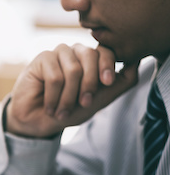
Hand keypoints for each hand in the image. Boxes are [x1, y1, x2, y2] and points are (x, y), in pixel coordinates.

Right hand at [6, 44, 139, 137]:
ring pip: (73, 69)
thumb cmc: (67, 111)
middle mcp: (75, 53)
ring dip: (68, 96)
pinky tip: (49, 106)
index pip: (105, 51)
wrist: (38, 123)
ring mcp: (58, 54)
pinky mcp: (41, 59)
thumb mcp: (98, 101)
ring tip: (62, 110)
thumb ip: (120, 83)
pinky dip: (53, 96)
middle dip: (88, 85)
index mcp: (91, 59)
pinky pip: (55, 76)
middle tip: (83, 104)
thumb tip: (137, 62)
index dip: (107, 66)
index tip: (106, 83)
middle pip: (91, 56)